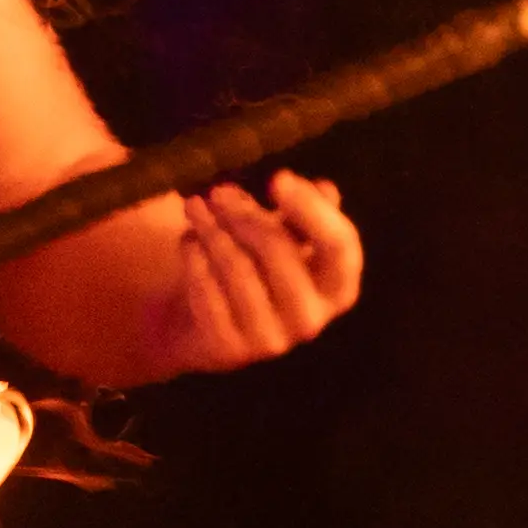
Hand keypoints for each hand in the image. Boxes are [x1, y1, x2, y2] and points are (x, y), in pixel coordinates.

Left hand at [162, 168, 361, 366]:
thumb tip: (323, 188)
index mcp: (337, 288)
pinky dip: (195, 259)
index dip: (312, 210)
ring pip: (239, 269)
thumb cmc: (256, 272)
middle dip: (245, 215)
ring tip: (194, 206)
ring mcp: (271, 340)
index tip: (279, 178)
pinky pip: (209, 291)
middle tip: (218, 191)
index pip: (339, 247)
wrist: (206, 329)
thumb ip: (305, 215)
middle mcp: (311, 319)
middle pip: (280, 252)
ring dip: (213, 230)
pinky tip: (188, 240)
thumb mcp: (284, 239)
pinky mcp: (230, 349)